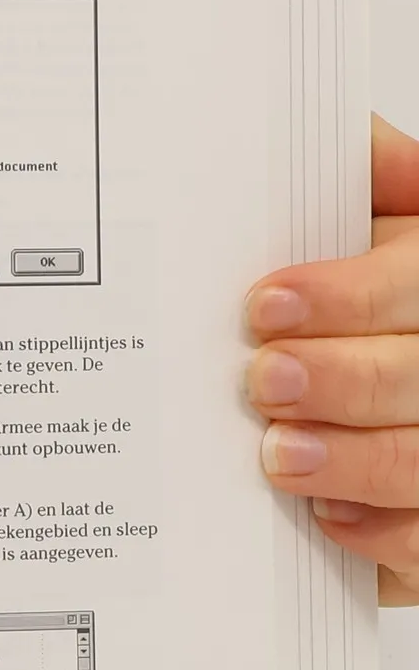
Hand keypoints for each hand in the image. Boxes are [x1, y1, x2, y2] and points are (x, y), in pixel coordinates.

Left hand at [248, 113, 418, 604]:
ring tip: (278, 454)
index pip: (416, 281)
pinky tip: (326, 515)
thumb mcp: (365, 225)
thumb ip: (363, 179)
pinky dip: (379, 531)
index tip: (267, 304)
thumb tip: (343, 137)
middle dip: (347, 378)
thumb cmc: (362, 309)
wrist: (352, 388)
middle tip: (266, 380)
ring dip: (354, 459)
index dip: (351, 293)